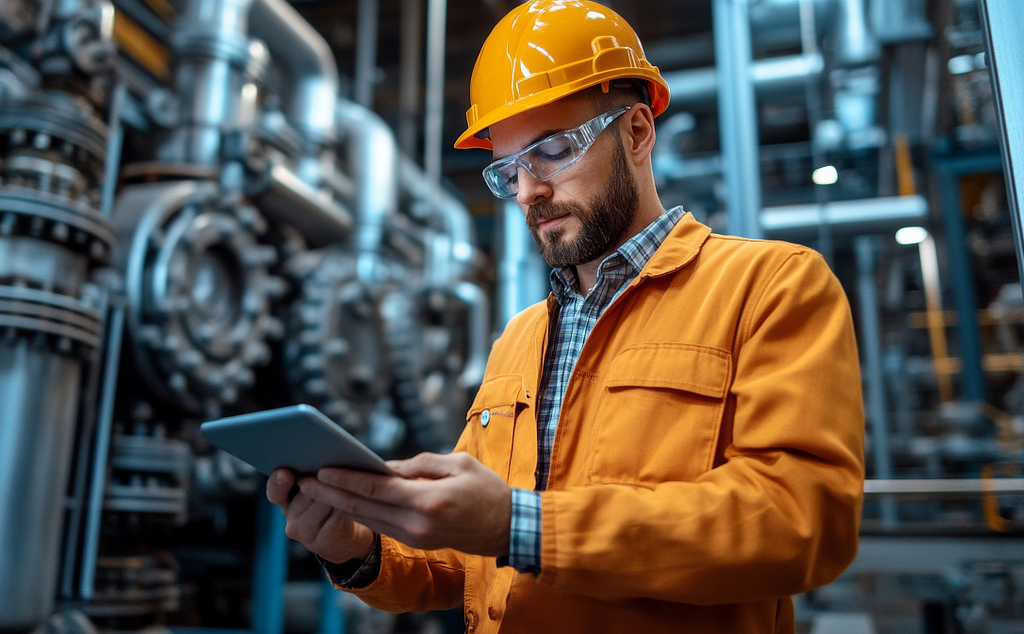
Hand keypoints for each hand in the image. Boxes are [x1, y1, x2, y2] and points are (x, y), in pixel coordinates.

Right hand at [266, 468, 375, 563]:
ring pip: (320, 505)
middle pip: (303, 495)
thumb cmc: (331, 507)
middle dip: (319, 480)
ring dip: (334, 490)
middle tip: (329, 467)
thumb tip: (322, 453)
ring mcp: (305, 533)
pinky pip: (335, 520)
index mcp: (285, 502)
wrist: (345, 540)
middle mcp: (291, 519)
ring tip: (346, 477)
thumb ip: (313, 476)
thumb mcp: (318, 491)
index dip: (279, 482)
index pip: (275, 491)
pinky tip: (355, 496)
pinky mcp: (323, 542)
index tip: (286, 472)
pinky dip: (345, 506)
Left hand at [298, 452, 511, 556]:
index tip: (321, 468)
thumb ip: (419, 464)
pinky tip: (346, 502)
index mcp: (427, 501)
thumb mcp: (458, 464)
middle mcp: (417, 524)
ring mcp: (416, 537)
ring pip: (369, 520)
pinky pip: (382, 526)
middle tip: (304, 479)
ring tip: (317, 489)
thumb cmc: (488, 490)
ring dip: (340, 504)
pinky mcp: (418, 542)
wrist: (508, 528)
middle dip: (331, 493)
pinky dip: (361, 513)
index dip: (346, 478)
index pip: (376, 489)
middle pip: (364, 508)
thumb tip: (386, 467)